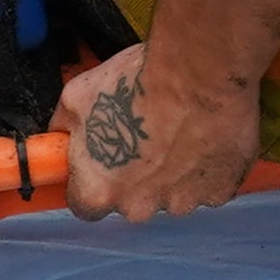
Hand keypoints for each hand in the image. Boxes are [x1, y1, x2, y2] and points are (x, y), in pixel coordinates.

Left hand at [55, 43, 257, 220]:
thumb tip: (61, 134)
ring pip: (173, 195)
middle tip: (147, 137)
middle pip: (132, 202)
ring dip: (175, 172)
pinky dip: (208, 168)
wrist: (199, 72)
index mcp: (98, 191)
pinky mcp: (219, 192)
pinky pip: (209, 186)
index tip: (103, 162)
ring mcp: (182, 203)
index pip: (85, 205)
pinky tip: (207, 137)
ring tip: (181, 132)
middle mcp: (138, 207)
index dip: (93, 181)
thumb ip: (64, 126)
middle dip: (138, 177)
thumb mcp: (77, 95)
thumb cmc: (140, 82)